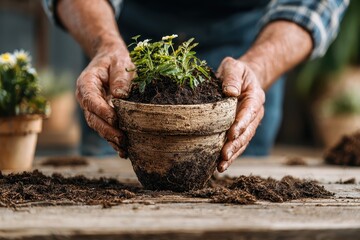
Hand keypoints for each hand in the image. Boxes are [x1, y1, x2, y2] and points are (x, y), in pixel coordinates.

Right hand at [75, 45, 134, 156]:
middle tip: (122, 138)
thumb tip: (120, 96)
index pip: (91, 99)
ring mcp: (92, 109)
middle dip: (107, 129)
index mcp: (86, 83)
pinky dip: (113, 141)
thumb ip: (120, 77)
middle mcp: (86, 98)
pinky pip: (105, 129)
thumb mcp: (120, 62)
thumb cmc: (115, 60)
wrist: (111, 60)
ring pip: (98, 126)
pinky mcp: (101, 116)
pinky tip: (123, 151)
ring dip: (110, 138)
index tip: (114, 118)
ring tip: (124, 149)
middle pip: (93, 117)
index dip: (101, 110)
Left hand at [217, 57, 264, 171]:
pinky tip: (219, 166)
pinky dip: (230, 155)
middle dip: (236, 145)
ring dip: (232, 154)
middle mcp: (254, 113)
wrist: (243, 78)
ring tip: (221, 166)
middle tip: (224, 156)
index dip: (241, 124)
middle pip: (247, 132)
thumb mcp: (234, 66)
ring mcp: (248, 124)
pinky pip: (237, 144)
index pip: (249, 112)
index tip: (231, 134)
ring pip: (243, 141)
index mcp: (255, 97)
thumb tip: (230, 92)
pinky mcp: (240, 130)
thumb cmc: (237, 71)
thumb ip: (232, 77)